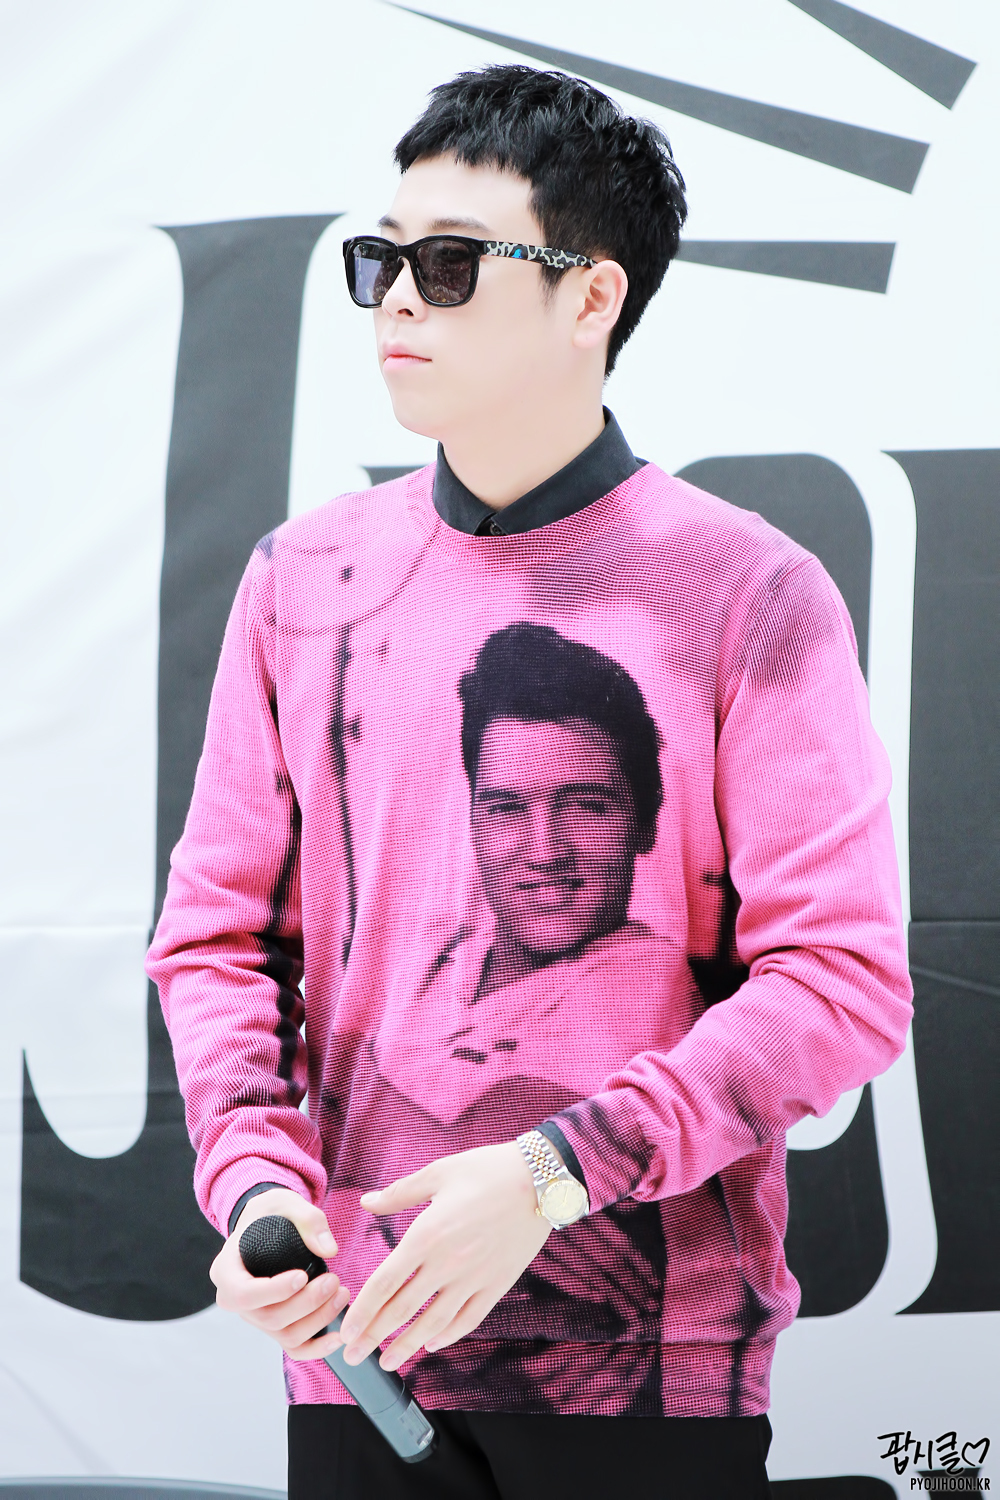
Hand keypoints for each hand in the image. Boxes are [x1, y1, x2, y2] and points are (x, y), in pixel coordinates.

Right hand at [210, 1186, 349, 1360]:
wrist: (267, 1223)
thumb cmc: (272, 1213)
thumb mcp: (285, 1203)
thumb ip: (308, 1219)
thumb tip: (329, 1250)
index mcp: (226, 1270)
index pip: (242, 1294)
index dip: (273, 1291)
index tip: (302, 1276)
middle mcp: (235, 1300)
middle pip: (268, 1318)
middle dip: (306, 1304)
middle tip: (334, 1281)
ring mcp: (254, 1317)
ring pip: (284, 1334)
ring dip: (317, 1320)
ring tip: (341, 1294)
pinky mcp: (274, 1326)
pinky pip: (293, 1347)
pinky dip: (315, 1347)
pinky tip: (336, 1337)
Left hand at [337, 1141, 549, 1370]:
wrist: (542, 1180)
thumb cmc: (488, 1170)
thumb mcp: (439, 1172)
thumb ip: (400, 1193)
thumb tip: (367, 1202)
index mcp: (427, 1235)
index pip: (384, 1283)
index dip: (362, 1311)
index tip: (345, 1331)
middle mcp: (447, 1263)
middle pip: (402, 1310)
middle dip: (373, 1337)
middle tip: (353, 1356)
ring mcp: (474, 1278)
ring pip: (433, 1322)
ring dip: (407, 1346)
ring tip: (388, 1363)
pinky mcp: (497, 1284)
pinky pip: (469, 1318)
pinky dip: (449, 1335)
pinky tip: (433, 1344)